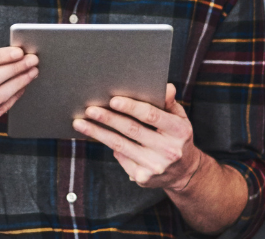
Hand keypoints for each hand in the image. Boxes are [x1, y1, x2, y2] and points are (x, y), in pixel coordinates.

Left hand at [73, 84, 209, 190]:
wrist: (184, 172)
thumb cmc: (177, 138)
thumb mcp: (180, 119)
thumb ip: (170, 103)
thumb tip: (166, 86)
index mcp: (179, 131)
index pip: (152, 116)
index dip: (131, 107)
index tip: (112, 100)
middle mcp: (169, 150)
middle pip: (132, 130)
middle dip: (108, 118)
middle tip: (89, 109)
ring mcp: (155, 166)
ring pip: (120, 145)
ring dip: (98, 133)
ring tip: (80, 123)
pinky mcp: (143, 177)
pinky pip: (121, 157)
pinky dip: (110, 146)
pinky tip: (98, 136)